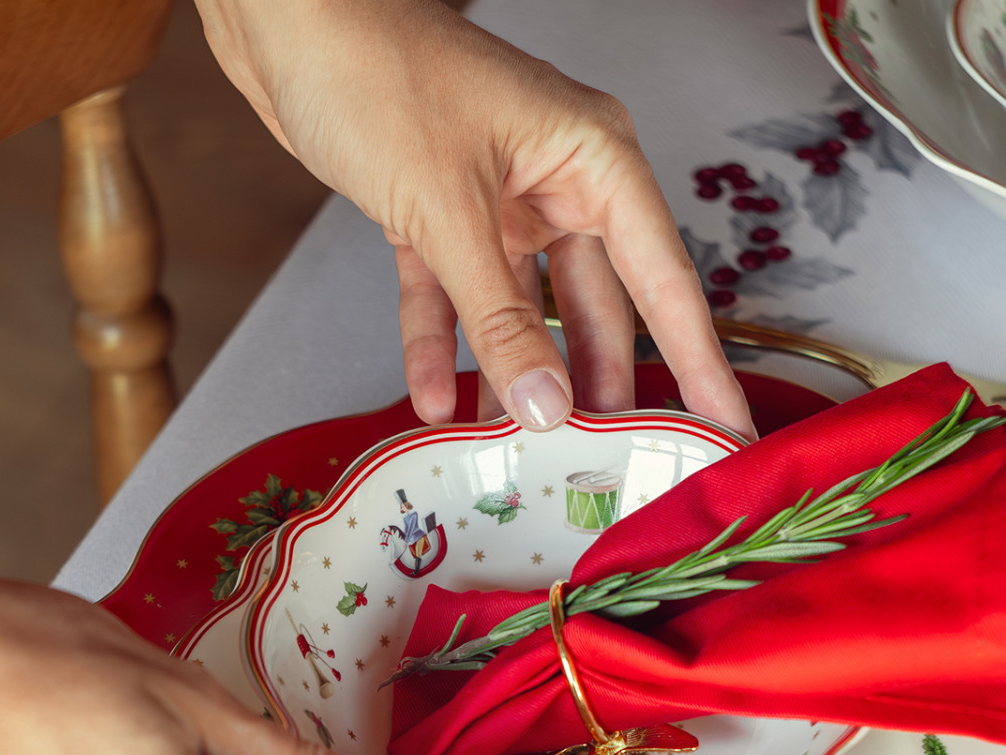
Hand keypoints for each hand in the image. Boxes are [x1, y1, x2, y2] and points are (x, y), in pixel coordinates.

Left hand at [197, 0, 752, 435]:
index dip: (695, 358)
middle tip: (612, 460)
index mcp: (592, 158)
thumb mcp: (448, 210)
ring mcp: (495, 201)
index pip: (663, 278)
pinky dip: (440, 347)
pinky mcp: (437, 215)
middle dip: (596, 382)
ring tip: (525, 450)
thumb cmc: (376, 75)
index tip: (721, 422)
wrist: (284, 23)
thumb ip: (498, 318)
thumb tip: (544, 406)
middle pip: (594, 305)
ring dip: (515, 375)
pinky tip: (435, 404)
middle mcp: (555, 180)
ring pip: (520, 311)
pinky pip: (450, 298)